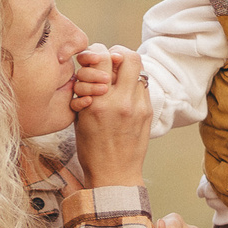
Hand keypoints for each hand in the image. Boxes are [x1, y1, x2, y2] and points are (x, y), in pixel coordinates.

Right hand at [72, 46, 150, 186]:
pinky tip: (126, 94)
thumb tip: (96, 66)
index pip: (102, 57)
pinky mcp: (148, 112)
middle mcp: (120, 101)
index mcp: (97, 102)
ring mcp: (138, 106)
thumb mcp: (80, 117)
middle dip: (118, 54)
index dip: (98, 52)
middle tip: (112, 61)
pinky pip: (143, 86)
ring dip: (128, 69)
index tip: (96, 58)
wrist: (113, 174)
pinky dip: (134, 84)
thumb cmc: (91, 149)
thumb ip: (87, 90)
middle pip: (128, 56)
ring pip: (139, 70)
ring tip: (119, 78)